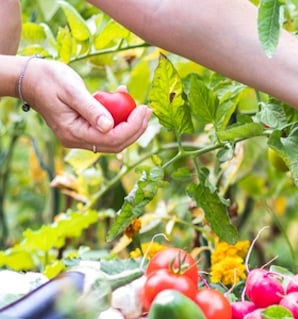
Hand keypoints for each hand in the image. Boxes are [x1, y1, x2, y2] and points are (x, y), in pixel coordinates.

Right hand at [23, 59, 151, 152]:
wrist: (31, 78)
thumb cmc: (49, 79)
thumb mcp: (71, 90)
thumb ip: (91, 109)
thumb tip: (109, 126)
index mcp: (73, 133)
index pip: (112, 139)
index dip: (133, 127)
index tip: (144, 109)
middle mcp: (77, 140)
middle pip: (116, 143)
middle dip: (136, 128)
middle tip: (148, 110)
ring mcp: (80, 137)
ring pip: (114, 138)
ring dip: (130, 124)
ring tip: (139, 105)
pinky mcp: (84, 129)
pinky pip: (107, 129)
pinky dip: (119, 117)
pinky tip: (122, 98)